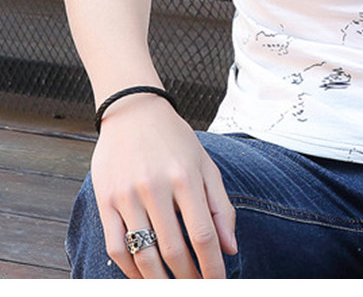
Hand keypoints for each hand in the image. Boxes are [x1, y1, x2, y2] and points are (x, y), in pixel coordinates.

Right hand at [90, 93, 236, 277]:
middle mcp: (156, 186)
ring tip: (174, 290)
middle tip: (198, 289)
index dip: (213, 266)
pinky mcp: (105, 200)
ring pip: (144, 255)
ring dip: (161, 282)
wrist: (134, 111)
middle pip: (174, 250)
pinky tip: (145, 279)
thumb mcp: (205, 165)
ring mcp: (127, 195)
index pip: (203, 234)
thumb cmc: (175, 140)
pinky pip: (116, 248)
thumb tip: (230, 249)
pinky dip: (131, 272)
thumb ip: (220, 206)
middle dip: (189, 279)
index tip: (220, 284)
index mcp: (186, 176)